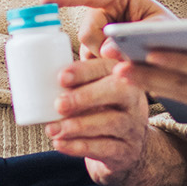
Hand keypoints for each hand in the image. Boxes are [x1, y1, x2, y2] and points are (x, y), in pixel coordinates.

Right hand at [39, 0, 177, 58]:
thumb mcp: (159, 31)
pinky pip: (86, 61)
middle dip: (102, 51)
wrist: (171, 50)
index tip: (44, 0)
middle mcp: (103, 8)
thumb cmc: (169, 32)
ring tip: (128, 61)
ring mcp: (96, 27)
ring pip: (85, 50)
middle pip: (87, 33)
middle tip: (127, 59)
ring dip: (104, 62)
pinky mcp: (93, 45)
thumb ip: (134, 37)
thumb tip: (106, 51)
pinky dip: (101, 69)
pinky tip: (116, 67)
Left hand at [47, 58, 186, 185]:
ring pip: (111, 122)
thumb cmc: (105, 109)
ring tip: (52, 128)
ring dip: (78, 125)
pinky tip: (60, 143)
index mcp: (123, 76)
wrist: (128, 148)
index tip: (62, 77)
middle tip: (58, 104)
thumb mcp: (99, 84)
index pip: (108, 67)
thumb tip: (63, 34)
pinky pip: (105, 148)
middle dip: (85, 96)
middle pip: (118, 91)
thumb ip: (85, 65)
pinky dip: (79, 146)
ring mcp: (132, 126)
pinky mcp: (126, 151)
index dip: (86, 70)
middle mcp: (134, 99)